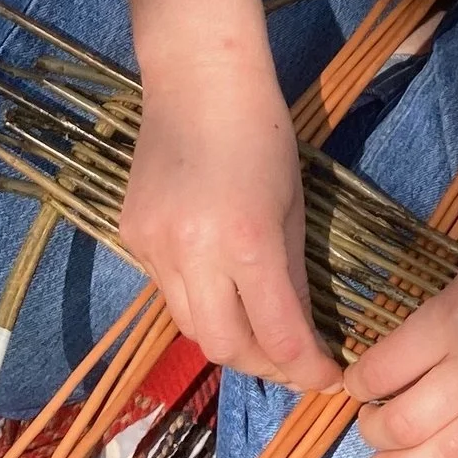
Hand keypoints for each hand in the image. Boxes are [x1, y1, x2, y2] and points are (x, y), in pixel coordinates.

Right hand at [120, 62, 341, 391]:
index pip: (277, 336)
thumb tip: (302, 337)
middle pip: (223, 347)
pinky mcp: (130, 237)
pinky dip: (196, 298)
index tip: (326, 377)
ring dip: (227, 336)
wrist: (197, 80)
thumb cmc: (262, 134)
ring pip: (189, 325)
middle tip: (291, 360)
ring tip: (258, 328)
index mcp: (247, 242)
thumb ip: (294, 278)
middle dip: (262, 365)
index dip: (306, 368)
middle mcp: (192, 253)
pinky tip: (216, 279)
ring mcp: (153, 247)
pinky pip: (165, 290)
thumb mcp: (293, 207)